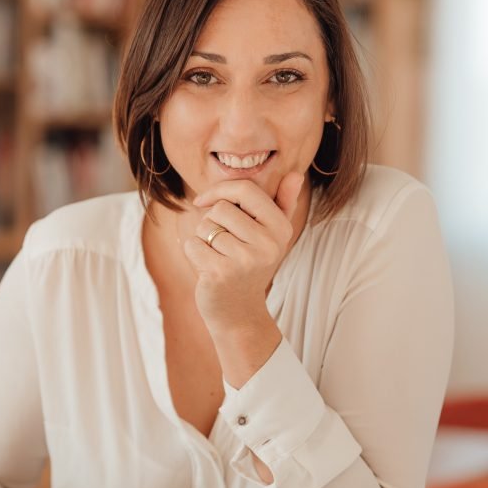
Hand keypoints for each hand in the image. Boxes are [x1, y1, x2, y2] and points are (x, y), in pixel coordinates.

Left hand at [184, 170, 304, 333]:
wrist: (240, 312)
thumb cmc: (250, 266)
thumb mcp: (271, 236)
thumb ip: (283, 204)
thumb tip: (295, 174)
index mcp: (280, 227)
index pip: (246, 189)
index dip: (220, 190)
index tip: (204, 202)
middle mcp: (268, 243)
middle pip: (221, 208)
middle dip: (211, 222)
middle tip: (222, 245)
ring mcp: (245, 259)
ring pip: (205, 227)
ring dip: (202, 239)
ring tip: (217, 257)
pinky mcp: (221, 273)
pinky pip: (192, 244)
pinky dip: (193, 254)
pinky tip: (207, 268)